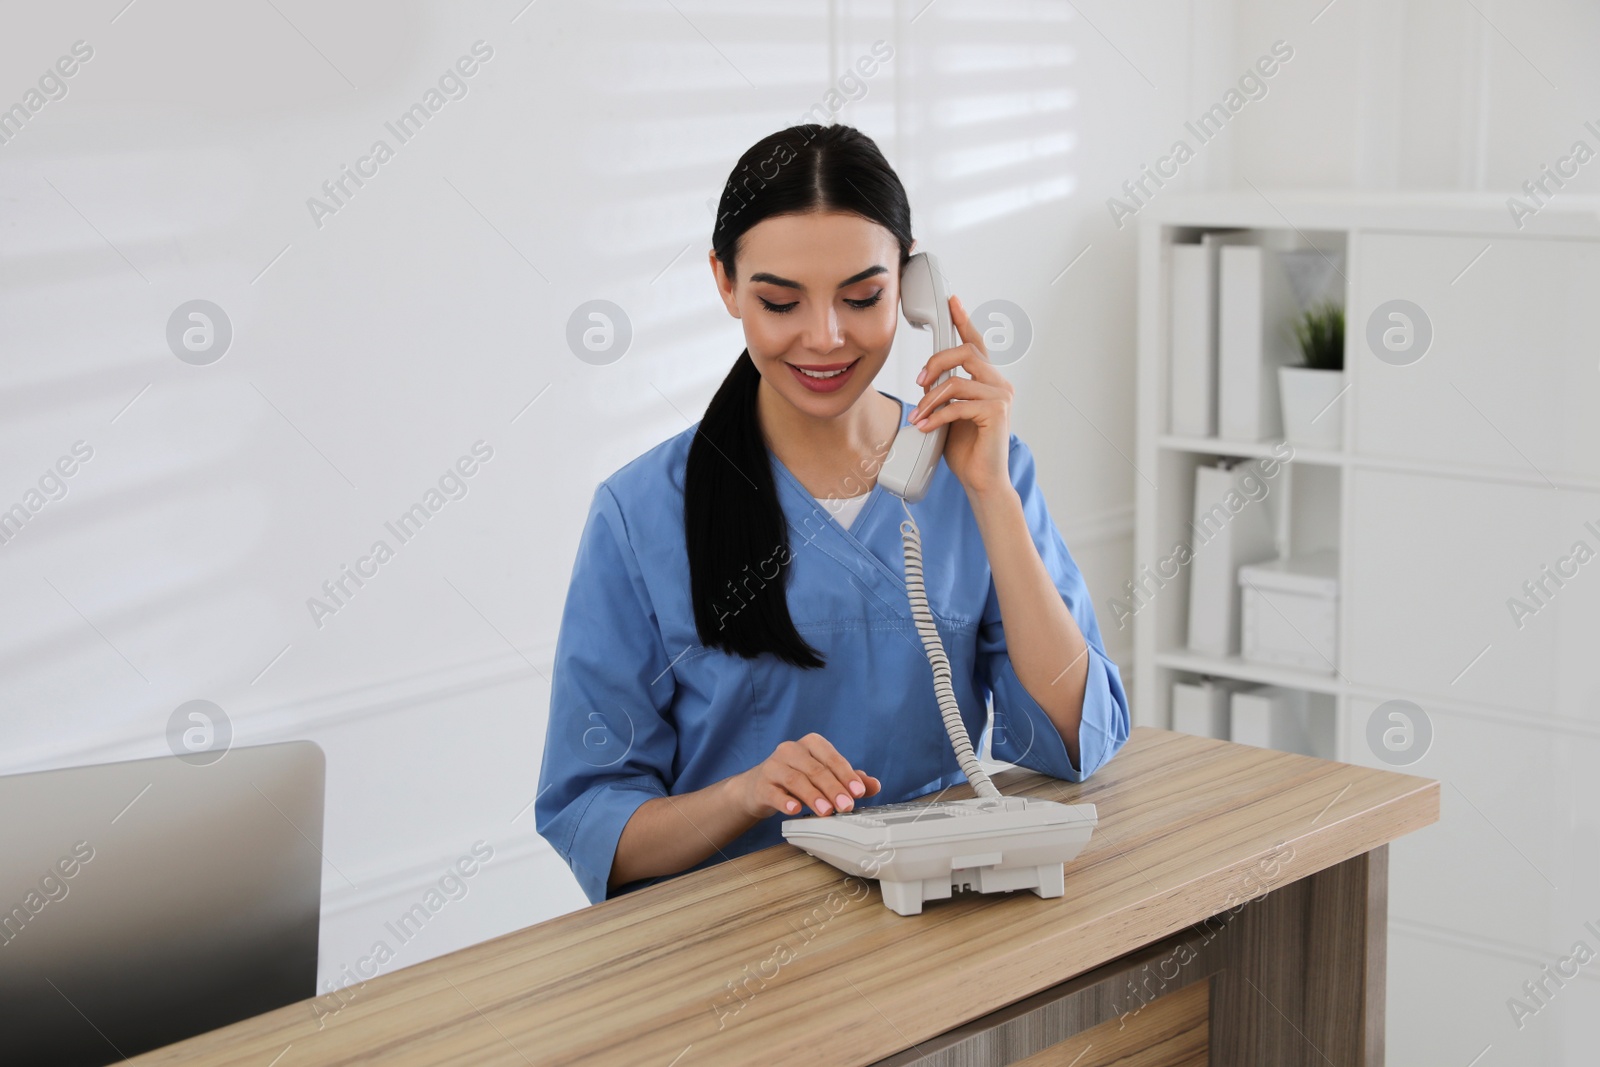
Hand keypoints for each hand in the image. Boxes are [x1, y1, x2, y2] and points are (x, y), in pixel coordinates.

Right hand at [735, 733, 881, 818]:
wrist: (760, 786)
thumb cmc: (797, 777)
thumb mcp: (824, 776)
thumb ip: (849, 780)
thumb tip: (874, 785)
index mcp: (811, 744)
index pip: (832, 758)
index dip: (846, 775)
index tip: (858, 792)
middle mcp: (791, 750)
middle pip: (816, 769)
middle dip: (834, 789)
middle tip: (846, 806)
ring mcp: (774, 766)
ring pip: (796, 780)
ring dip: (813, 796)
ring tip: (826, 812)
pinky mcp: (761, 784)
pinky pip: (774, 793)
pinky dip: (785, 801)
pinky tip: (795, 810)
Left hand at [909, 293, 1014, 499]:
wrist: (983, 480)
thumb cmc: (968, 451)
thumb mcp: (951, 414)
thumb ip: (946, 393)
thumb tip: (927, 380)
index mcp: (989, 381)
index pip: (976, 344)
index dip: (963, 321)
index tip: (952, 302)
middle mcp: (999, 384)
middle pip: (965, 352)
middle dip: (936, 362)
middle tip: (918, 382)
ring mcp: (1001, 397)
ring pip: (956, 381)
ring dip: (930, 399)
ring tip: (919, 416)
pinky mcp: (997, 413)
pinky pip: (958, 404)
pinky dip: (936, 416)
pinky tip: (926, 427)